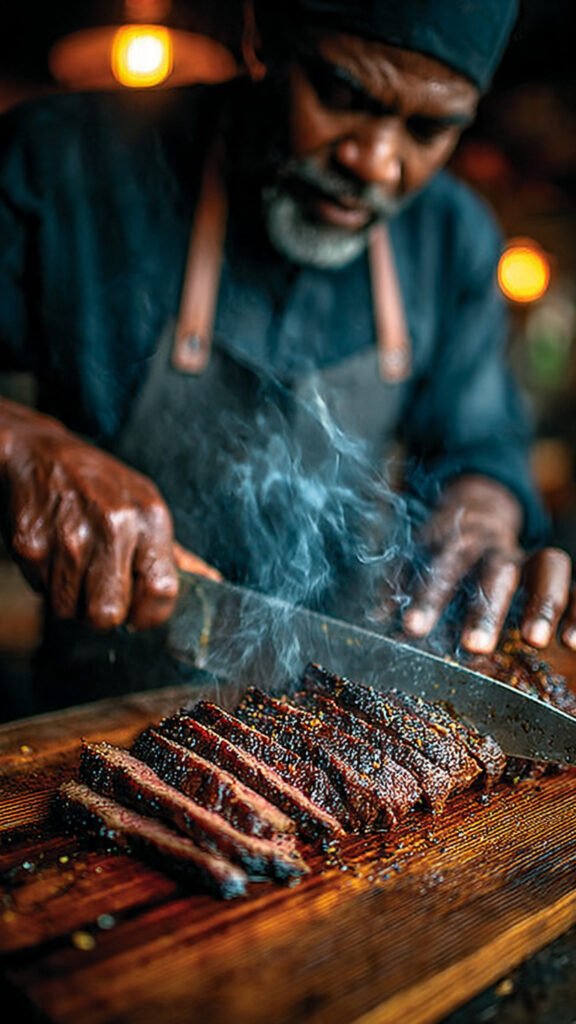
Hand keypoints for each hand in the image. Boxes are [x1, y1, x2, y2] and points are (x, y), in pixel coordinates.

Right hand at [0, 399, 219, 630]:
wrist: (40, 454)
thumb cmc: (100, 485)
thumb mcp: (144, 506)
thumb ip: (174, 554)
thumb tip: (212, 584)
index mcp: (149, 518)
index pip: (161, 590)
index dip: (149, 614)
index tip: (139, 612)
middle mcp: (113, 525)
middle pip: (108, 614)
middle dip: (104, 613)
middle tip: (100, 590)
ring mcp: (68, 536)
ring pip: (70, 610)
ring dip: (72, 597)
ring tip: (75, 563)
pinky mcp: (30, 545)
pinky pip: (42, 592)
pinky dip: (46, 581)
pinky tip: (53, 551)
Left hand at [398, 475, 575, 653]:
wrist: (479, 516)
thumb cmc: (443, 555)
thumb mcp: (417, 561)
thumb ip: (401, 587)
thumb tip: (375, 620)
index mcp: (455, 542)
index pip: (441, 566)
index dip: (428, 596)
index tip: (412, 628)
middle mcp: (496, 546)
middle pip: (494, 569)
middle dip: (484, 608)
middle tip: (473, 646)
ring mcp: (530, 557)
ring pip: (547, 566)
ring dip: (541, 604)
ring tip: (534, 641)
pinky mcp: (553, 572)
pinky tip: (572, 645)